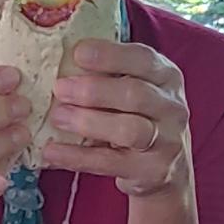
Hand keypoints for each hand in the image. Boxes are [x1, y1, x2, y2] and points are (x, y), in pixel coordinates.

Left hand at [43, 38, 194, 200]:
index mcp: (166, 77)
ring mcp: (166, 141)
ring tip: (57, 117)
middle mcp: (171, 107)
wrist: (164, 169)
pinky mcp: (152, 171)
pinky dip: (77, 157)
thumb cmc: (138, 118)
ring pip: (128, 130)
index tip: (78, 52)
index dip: (111, 55)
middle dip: (94, 90)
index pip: (143, 59)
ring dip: (88, 122)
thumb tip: (62, 60)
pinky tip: (51, 151)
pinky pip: (110, 163)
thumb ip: (110, 75)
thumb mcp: (134, 90)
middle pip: (135, 94)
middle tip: (59, 89)